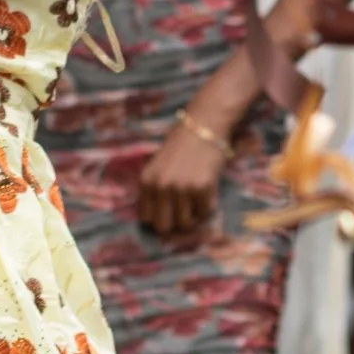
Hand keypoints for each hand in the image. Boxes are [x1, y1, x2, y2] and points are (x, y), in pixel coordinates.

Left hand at [139, 119, 226, 235]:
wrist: (203, 127)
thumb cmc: (181, 147)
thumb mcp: (158, 167)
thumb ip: (156, 190)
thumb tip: (160, 224)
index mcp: (147, 181)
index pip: (146, 218)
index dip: (158, 218)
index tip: (168, 214)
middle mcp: (161, 186)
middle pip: (164, 226)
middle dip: (174, 224)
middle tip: (183, 214)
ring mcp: (182, 188)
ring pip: (186, 223)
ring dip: (193, 216)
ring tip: (196, 201)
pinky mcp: (202, 188)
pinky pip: (204, 212)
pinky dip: (206, 207)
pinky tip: (206, 193)